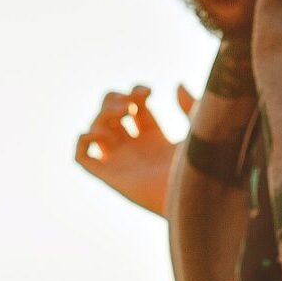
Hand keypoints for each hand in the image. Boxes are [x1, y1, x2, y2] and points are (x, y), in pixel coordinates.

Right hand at [74, 84, 194, 216]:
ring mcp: (120, 162)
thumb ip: (189, 106)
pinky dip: (83, 140)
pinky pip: (82, 157)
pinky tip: (103, 132)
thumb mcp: (197, 130)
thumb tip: (177, 84)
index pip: (134, 108)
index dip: (136, 93)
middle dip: (114, 100)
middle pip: (110, 115)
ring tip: (124, 113)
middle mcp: (134, 149)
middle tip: (130, 103)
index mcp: (155, 139)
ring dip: (103, 114)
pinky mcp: (109, 176)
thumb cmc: (199, 168)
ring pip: (95, 130)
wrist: (191, 196)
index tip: (148, 93)